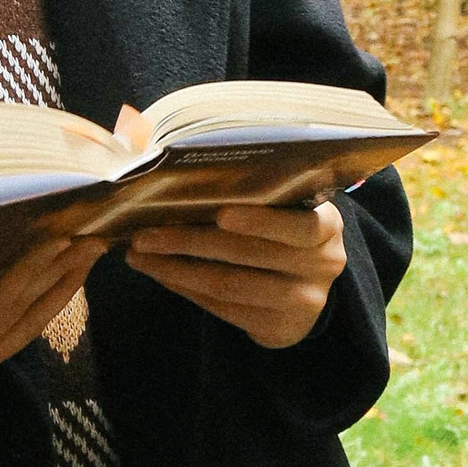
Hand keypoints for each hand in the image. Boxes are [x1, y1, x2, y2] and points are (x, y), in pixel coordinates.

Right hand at [0, 233, 101, 392]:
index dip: (28, 269)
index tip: (61, 236)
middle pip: (17, 314)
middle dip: (60, 271)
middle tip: (97, 230)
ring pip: (26, 327)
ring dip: (63, 286)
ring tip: (93, 246)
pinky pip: (17, 334)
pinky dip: (45, 302)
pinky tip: (66, 274)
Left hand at [123, 199, 345, 349]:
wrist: (306, 290)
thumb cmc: (281, 229)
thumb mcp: (282, 204)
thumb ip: (245, 180)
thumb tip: (155, 136)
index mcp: (327, 225)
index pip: (299, 225)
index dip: (260, 221)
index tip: (220, 213)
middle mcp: (322, 265)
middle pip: (249, 255)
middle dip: (190, 242)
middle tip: (144, 234)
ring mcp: (302, 301)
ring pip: (230, 285)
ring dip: (178, 270)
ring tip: (140, 255)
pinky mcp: (278, 329)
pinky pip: (223, 309)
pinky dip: (186, 289)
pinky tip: (160, 273)